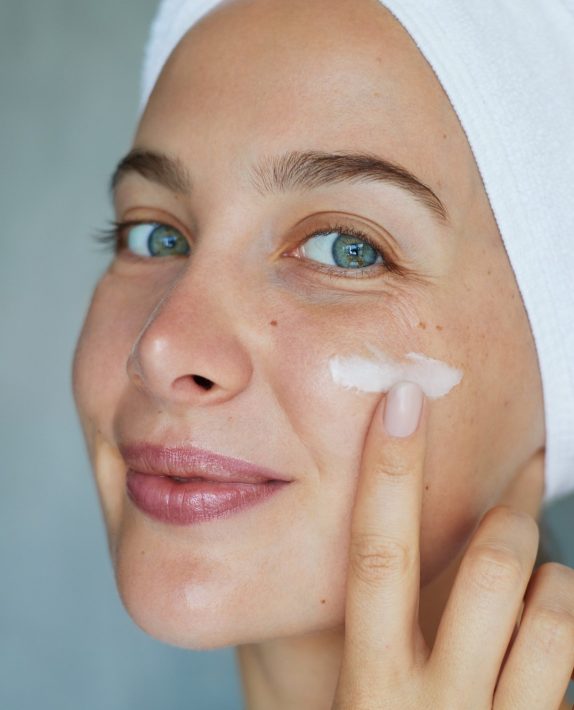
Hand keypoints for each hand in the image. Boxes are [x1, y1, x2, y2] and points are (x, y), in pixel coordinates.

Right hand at [332, 381, 573, 708]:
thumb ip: (374, 647)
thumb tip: (382, 562)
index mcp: (372, 690)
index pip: (379, 556)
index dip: (389, 474)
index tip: (404, 400)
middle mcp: (434, 707)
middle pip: (491, 570)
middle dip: (510, 513)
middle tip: (520, 480)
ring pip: (557, 611)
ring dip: (556, 586)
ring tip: (542, 591)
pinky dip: (566, 632)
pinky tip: (549, 651)